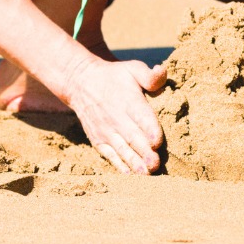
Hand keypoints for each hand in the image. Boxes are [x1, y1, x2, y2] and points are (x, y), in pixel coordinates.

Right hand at [64, 53, 167, 173]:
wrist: (81, 83)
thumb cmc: (114, 76)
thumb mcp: (132, 69)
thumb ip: (150, 76)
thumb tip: (162, 71)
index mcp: (129, 101)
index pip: (141, 117)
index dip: (150, 130)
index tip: (157, 141)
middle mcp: (116, 118)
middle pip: (133, 138)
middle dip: (144, 152)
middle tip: (156, 164)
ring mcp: (106, 131)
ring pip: (122, 150)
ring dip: (134, 163)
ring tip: (145, 174)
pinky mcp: (98, 140)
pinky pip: (110, 155)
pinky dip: (119, 165)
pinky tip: (129, 175)